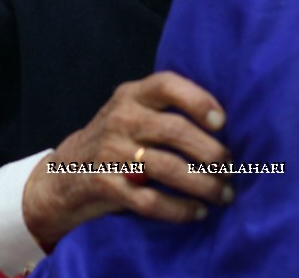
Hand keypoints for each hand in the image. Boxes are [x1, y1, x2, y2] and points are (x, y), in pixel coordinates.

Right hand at [22, 71, 231, 248]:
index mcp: (131, 95)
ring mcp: (111, 153)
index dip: (198, 100)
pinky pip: (150, 201)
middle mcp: (121, 119)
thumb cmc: (118, 138)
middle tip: (231, 167)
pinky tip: (197, 212)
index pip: (167, 85)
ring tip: (224, 194)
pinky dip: (179, 209)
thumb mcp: (133, 110)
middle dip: (211, 152)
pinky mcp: (106, 185)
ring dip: (203, 184)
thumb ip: (166, 108)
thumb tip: (226, 124)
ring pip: (168, 168)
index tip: (223, 121)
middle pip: (175, 130)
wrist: (67, 171)